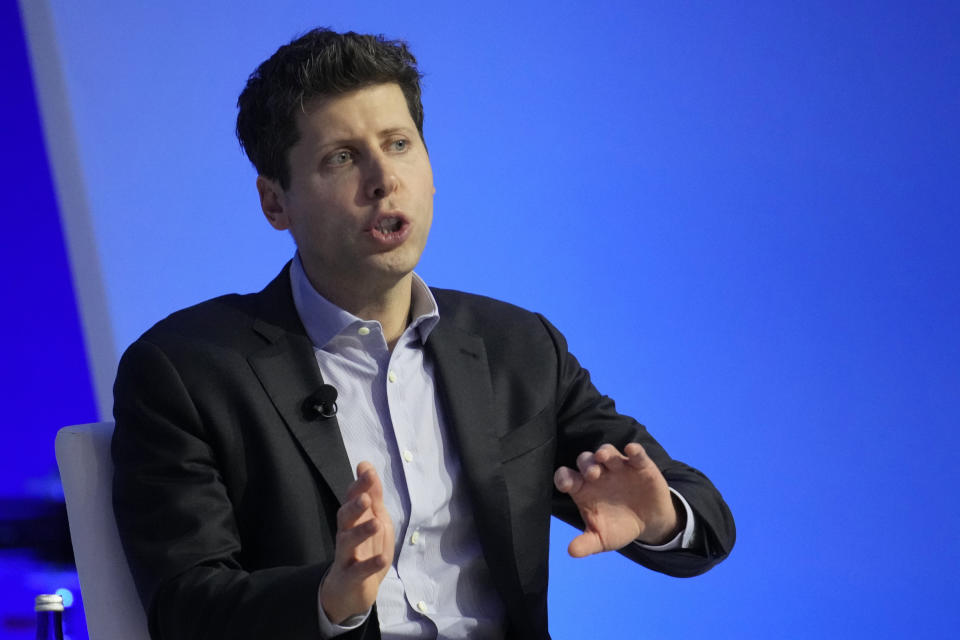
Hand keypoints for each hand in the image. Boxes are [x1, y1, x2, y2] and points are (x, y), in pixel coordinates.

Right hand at [320, 462, 394, 623]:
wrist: (352, 590)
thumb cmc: (366, 548)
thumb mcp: (375, 518)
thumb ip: (373, 494)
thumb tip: (366, 464)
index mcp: (352, 519)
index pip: (352, 497)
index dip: (359, 484)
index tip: (367, 470)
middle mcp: (345, 534)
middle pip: (345, 516)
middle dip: (355, 506)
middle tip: (366, 497)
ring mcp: (346, 556)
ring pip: (348, 541)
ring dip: (361, 532)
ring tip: (377, 524)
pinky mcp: (350, 577)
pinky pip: (359, 570)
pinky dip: (370, 565)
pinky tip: (381, 558)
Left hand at [554, 442, 681, 556]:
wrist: (649, 524)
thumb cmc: (619, 526)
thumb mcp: (602, 539)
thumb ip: (587, 544)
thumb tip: (571, 552)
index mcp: (583, 489)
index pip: (567, 477)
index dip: (564, 477)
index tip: (566, 484)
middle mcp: (598, 473)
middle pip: (585, 461)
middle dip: (586, 465)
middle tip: (592, 475)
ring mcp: (618, 467)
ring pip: (607, 452)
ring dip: (604, 453)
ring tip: (603, 458)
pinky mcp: (640, 465)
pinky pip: (635, 453)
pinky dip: (633, 450)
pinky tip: (631, 450)